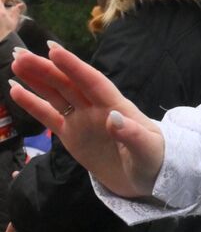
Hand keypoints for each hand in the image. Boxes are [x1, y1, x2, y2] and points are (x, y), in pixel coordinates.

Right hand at [9, 43, 164, 198]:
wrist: (146, 180)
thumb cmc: (153, 160)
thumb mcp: (148, 150)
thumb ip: (132, 135)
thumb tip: (113, 118)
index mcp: (117, 107)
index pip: (93, 82)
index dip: (74, 66)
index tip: (54, 51)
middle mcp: (96, 109)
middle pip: (69, 84)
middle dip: (46, 68)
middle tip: (19, 54)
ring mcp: (82, 120)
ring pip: (56, 95)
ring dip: (37, 79)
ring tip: (16, 63)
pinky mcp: (71, 135)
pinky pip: (49, 117)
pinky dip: (32, 104)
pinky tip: (15, 91)